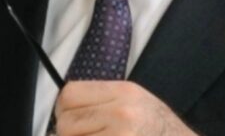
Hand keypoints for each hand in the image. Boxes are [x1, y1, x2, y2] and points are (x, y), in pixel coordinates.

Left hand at [54, 80, 196, 135]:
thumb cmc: (161, 129)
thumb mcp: (136, 101)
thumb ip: (102, 101)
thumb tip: (64, 110)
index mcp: (124, 92)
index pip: (70, 95)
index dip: (64, 110)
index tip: (69, 120)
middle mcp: (122, 113)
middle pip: (67, 122)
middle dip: (70, 133)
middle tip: (86, 135)